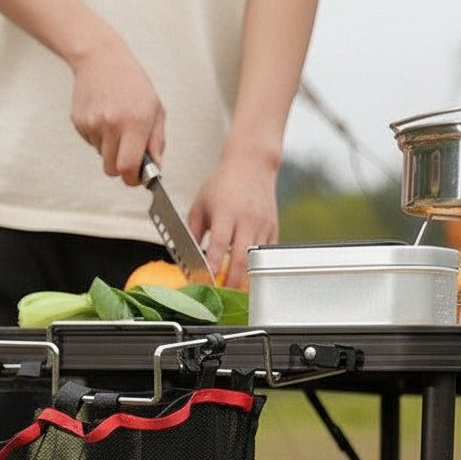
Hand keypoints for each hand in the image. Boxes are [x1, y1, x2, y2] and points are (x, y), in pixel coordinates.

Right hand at [69, 36, 164, 185]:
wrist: (101, 59)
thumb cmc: (132, 84)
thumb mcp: (156, 109)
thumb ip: (157, 142)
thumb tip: (154, 169)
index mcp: (134, 122)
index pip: (128, 168)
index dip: (132, 179)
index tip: (136, 177)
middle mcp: (111, 124)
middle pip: (111, 170)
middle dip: (121, 167)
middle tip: (127, 153)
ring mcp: (92, 124)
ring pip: (102, 156)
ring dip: (110, 148)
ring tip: (115, 123)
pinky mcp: (79, 122)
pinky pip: (91, 143)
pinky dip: (99, 137)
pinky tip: (103, 116)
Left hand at [188, 152, 279, 288]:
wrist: (252, 164)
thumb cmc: (223, 184)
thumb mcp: (200, 204)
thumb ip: (193, 231)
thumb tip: (187, 258)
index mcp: (225, 212)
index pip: (218, 244)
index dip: (211, 265)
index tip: (205, 281)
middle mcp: (246, 220)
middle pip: (241, 258)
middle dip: (230, 281)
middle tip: (221, 295)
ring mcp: (262, 225)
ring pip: (255, 261)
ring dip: (244, 278)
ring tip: (233, 290)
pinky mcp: (273, 229)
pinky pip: (265, 255)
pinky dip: (256, 267)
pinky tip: (246, 274)